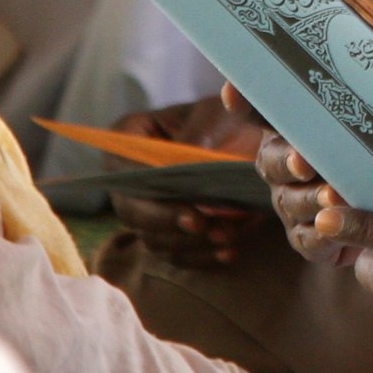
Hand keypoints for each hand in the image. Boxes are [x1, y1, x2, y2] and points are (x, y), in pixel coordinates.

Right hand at [110, 89, 267, 267]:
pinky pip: (177, 255)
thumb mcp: (216, 115)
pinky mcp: (171, 233)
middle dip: (170, 222)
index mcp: (129, 140)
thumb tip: (193, 175)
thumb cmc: (227, 117)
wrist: (249, 136)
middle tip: (204, 225)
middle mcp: (130, 180)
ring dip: (189, 244)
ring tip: (225, 235)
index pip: (123, 170)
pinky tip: (228, 251)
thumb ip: (200, 138)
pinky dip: (202, 257)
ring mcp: (148, 210)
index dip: (150, 192)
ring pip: (154, 239)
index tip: (187, 205)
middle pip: (133, 212)